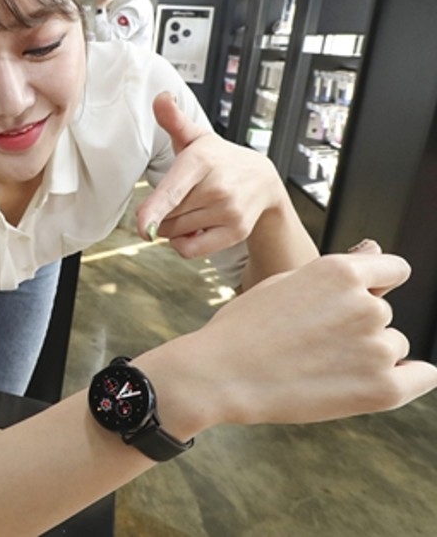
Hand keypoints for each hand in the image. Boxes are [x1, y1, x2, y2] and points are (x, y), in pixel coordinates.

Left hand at [135, 93, 285, 258]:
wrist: (263, 181)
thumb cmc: (219, 159)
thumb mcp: (196, 137)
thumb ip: (173, 120)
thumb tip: (160, 97)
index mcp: (200, 161)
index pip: (174, 191)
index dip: (155, 210)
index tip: (142, 226)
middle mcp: (217, 188)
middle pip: (164, 217)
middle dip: (161, 212)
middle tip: (180, 197)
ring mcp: (229, 212)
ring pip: (174, 233)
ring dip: (171, 227)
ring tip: (190, 207)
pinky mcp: (236, 232)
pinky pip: (191, 250)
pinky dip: (183, 244)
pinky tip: (193, 228)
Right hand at [173, 245, 436, 427]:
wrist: (219, 375)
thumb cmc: (243, 329)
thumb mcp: (285, 284)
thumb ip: (338, 271)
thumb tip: (376, 248)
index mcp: (340, 272)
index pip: (394, 269)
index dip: (375, 286)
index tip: (356, 303)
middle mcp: (366, 304)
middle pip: (383, 314)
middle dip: (357, 327)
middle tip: (311, 344)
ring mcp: (377, 346)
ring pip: (393, 347)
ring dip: (368, 356)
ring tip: (318, 367)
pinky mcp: (382, 387)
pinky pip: (421, 378)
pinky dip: (406, 380)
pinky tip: (372, 383)